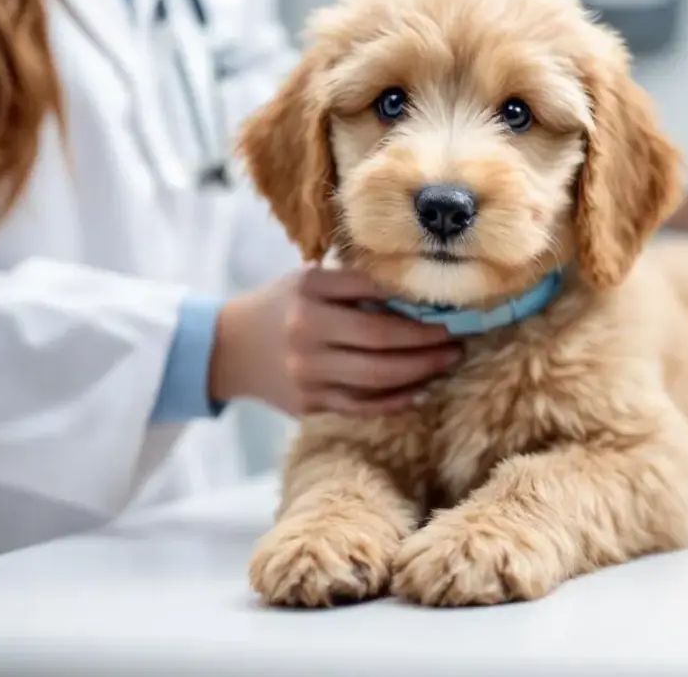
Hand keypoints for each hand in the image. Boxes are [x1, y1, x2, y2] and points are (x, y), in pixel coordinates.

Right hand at [209, 267, 462, 416]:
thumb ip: (355, 284)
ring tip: (449, 360)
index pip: (372, 292)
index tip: (448, 303)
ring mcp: (307, 374)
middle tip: (458, 337)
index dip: (414, 300)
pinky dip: (396, 400)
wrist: (229, 349)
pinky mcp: (309, 404)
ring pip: (376, 378)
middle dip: (427, 340)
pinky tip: (421, 389)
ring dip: (421, 370)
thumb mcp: (309, 281)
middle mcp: (306, 332)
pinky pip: (362, 406)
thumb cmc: (282, 306)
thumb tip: (416, 292)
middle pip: (381, 340)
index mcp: (309, 293)